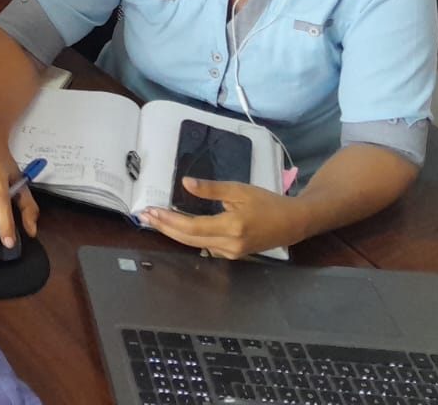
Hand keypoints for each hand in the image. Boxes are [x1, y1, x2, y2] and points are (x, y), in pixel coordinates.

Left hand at [141, 178, 306, 259]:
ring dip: (173, 233)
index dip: (168, 220)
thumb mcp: (239, 190)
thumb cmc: (267, 202)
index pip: (192, 227)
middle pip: (189, 239)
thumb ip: (211, 188)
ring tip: (155, 221)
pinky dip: (188, 237)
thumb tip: (185, 183)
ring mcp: (232, 252)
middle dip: (164, 228)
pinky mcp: (234, 254)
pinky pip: (205, 246)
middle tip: (144, 216)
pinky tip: (176, 228)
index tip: (151, 211)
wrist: (293, 223)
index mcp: (231, 227)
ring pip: (195, 244)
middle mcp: (230, 244)